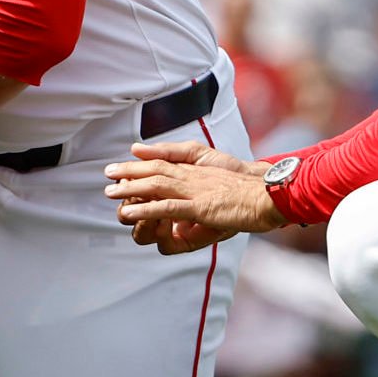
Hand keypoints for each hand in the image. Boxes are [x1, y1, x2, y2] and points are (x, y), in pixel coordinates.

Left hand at [105, 142, 285, 248]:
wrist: (269, 195)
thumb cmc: (249, 191)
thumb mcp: (224, 185)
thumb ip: (204, 187)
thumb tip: (183, 178)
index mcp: (198, 171)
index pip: (163, 164)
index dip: (141, 164)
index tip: (123, 168)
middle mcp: (193, 177)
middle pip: (154, 170)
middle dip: (128, 172)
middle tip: (107, 174)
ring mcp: (195, 191)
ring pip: (155, 186)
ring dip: (130, 189)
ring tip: (110, 192)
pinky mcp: (200, 207)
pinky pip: (167, 207)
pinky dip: (146, 209)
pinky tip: (130, 212)